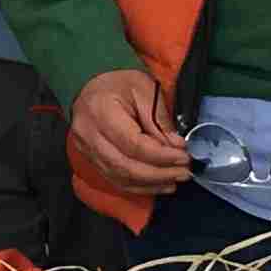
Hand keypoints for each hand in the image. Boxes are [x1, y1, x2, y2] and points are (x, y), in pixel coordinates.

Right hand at [70, 69, 191, 197]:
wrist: (90, 86)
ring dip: (151, 183)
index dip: (162, 156)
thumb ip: (160, 121)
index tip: (185, 157)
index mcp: (101, 112)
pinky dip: (139, 186)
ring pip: (120, 178)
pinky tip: (159, 184)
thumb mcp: (145, 91)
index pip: (134, 145)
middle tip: (185, 173)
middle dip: (159, 173)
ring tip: (175, 180)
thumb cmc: (119, 84)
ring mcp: (86, 151)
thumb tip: (177, 148)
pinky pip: (115, 180)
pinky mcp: (90, 160)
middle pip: (126, 166)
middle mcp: (88, 135)